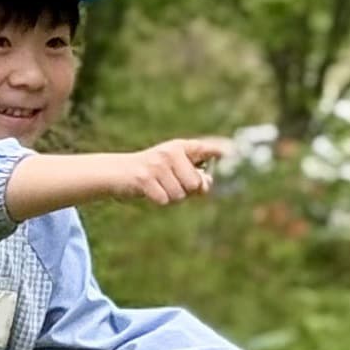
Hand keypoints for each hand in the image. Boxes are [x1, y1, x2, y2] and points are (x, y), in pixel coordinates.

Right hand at [113, 138, 228, 205]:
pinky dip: (158, 201)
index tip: (234, 152)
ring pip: (179, 195)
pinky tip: (149, 192)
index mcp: (180, 148)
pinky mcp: (145, 178)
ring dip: (170, 197)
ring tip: (157, 187)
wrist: (116, 172)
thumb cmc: (151, 174)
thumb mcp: (173, 171)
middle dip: (185, 192)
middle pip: (194, 184)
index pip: (206, 148)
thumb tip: (207, 185)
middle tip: (169, 184)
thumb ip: (193, 177)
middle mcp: (170, 152)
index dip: (221, 150)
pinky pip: (164, 200)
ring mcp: (157, 164)